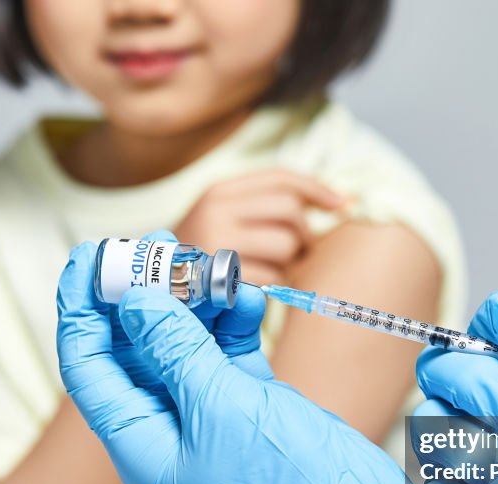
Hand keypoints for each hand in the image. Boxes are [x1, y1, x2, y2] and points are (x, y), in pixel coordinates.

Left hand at [56, 243, 497, 483]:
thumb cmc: (280, 480)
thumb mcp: (218, 405)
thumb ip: (174, 347)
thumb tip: (136, 299)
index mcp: (139, 441)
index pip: (89, 366)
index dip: (82, 309)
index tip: (88, 256)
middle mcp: (166, 425)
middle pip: (136, 346)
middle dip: (146, 293)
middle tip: (162, 242)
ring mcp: (210, 412)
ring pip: (186, 340)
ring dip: (197, 299)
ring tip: (214, 262)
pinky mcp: (248, 401)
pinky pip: (228, 348)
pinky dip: (235, 319)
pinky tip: (249, 295)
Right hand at [173, 169, 346, 284]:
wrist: (154, 292)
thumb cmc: (203, 258)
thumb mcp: (224, 219)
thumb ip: (266, 206)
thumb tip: (338, 201)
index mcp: (218, 191)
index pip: (280, 178)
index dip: (317, 189)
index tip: (343, 204)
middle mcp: (216, 211)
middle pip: (289, 210)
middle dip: (303, 233)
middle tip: (297, 252)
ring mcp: (217, 244)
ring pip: (286, 245)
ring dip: (288, 263)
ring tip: (268, 270)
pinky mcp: (222, 279)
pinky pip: (274, 278)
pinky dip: (274, 286)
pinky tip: (255, 287)